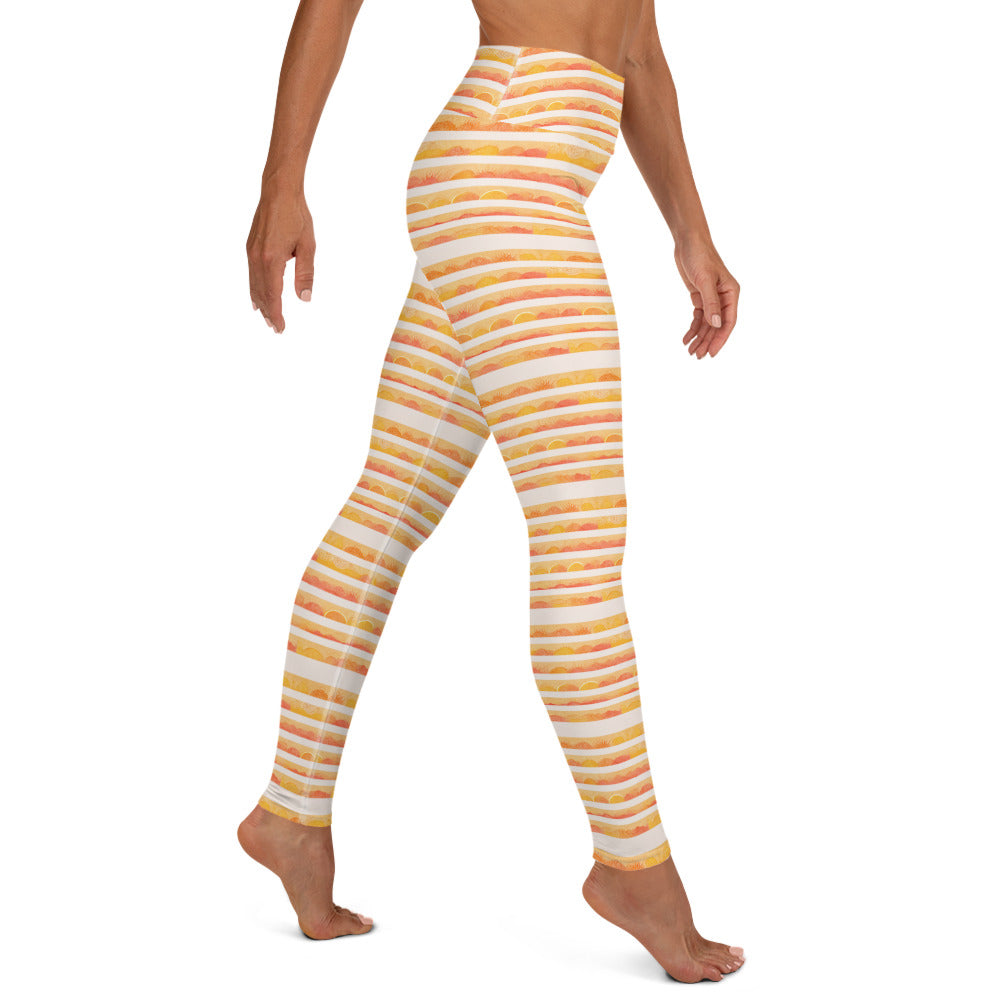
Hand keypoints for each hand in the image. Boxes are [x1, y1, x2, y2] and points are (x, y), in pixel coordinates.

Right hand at [246, 187, 315, 333]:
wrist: (278, 191)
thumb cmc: (296, 216)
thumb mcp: (308, 246)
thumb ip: (305, 274)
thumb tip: (305, 299)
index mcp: (272, 260)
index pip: (273, 295)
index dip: (277, 314)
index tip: (280, 328)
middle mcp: (257, 258)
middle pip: (261, 294)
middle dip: (268, 312)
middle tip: (276, 328)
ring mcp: (251, 252)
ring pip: (253, 285)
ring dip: (260, 303)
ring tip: (266, 317)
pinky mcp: (250, 247)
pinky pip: (251, 274)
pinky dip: (254, 289)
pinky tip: (256, 297)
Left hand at [673, 235, 739, 358]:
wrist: (688, 241)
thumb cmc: (700, 256)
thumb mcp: (704, 280)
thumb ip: (711, 302)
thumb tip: (716, 324)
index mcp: (731, 293)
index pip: (728, 321)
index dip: (720, 339)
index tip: (711, 352)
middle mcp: (724, 297)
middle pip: (717, 326)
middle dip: (708, 341)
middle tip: (697, 356)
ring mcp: (712, 298)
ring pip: (707, 324)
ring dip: (699, 337)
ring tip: (690, 351)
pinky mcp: (700, 296)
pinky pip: (699, 317)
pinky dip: (693, 328)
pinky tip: (686, 338)